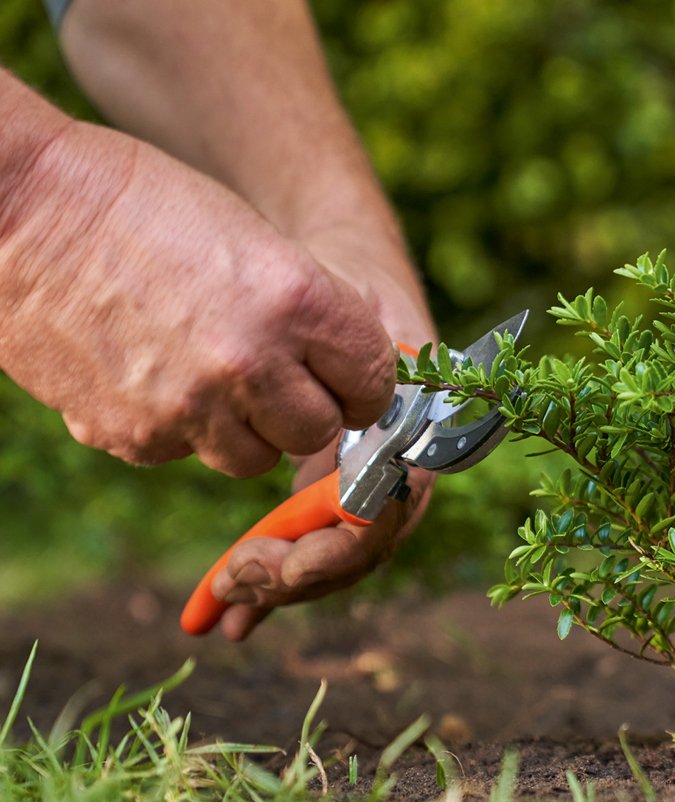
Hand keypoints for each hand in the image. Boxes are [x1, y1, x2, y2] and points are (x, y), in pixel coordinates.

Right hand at [0, 120, 396, 476]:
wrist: (18, 208)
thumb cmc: (142, 206)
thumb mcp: (255, 243)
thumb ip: (307, 316)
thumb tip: (343, 377)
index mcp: (300, 300)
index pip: (374, 382)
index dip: (361, 381)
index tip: (343, 377)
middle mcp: (253, 361)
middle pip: (318, 432)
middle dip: (303, 410)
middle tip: (273, 379)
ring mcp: (191, 407)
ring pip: (254, 458)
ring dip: (242, 427)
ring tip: (203, 371)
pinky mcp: (133, 437)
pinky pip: (182, 453)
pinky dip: (174, 426)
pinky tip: (144, 370)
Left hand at [206, 222, 438, 641]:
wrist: (340, 266)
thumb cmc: (349, 278)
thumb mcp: (358, 311)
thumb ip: (369, 373)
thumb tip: (363, 454)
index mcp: (420, 433)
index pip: (389, 516)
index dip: (338, 550)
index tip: (280, 557)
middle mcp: (401, 470)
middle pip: (359, 552)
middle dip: (297, 576)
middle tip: (232, 579)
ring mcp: (366, 486)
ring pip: (331, 560)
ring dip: (277, 588)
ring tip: (218, 604)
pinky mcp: (327, 489)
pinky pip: (304, 545)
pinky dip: (268, 580)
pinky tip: (228, 617)